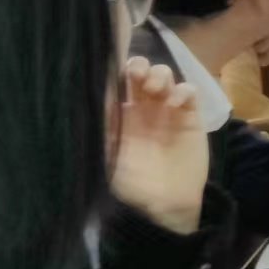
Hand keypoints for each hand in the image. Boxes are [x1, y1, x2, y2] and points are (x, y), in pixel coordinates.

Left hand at [109, 57, 207, 233]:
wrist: (166, 203)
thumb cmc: (131, 184)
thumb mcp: (104, 158)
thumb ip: (96, 131)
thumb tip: (78, 104)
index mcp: (118, 115)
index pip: (114, 82)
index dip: (113, 71)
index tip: (110, 70)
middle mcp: (142, 107)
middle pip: (139, 71)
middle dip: (137, 66)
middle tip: (136, 77)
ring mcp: (167, 109)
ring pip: (164, 74)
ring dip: (159, 74)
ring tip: (155, 90)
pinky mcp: (190, 115)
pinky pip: (188, 90)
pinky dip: (182, 91)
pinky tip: (174, 105)